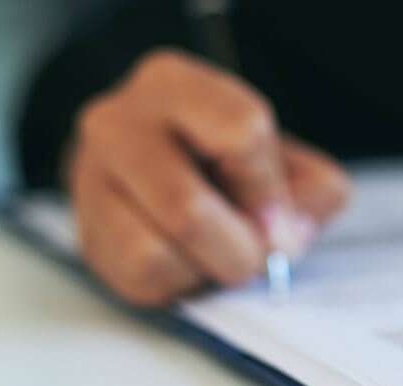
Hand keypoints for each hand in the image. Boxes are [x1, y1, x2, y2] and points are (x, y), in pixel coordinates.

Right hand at [67, 49, 347, 305]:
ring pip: (153, 252)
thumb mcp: (289, 160)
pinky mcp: (88, 235)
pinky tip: (189, 262)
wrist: (168, 177)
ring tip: (219, 254)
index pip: (240, 131)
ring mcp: (92, 180)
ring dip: (205, 270)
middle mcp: (119, 123)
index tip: (280, 219)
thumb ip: (314, 189)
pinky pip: (138, 278)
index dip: (269, 190)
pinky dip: (178, 284)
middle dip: (240, 249)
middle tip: (258, 254)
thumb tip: (289, 230)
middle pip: (186, 208)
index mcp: (176, 85)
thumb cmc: (235, 165)